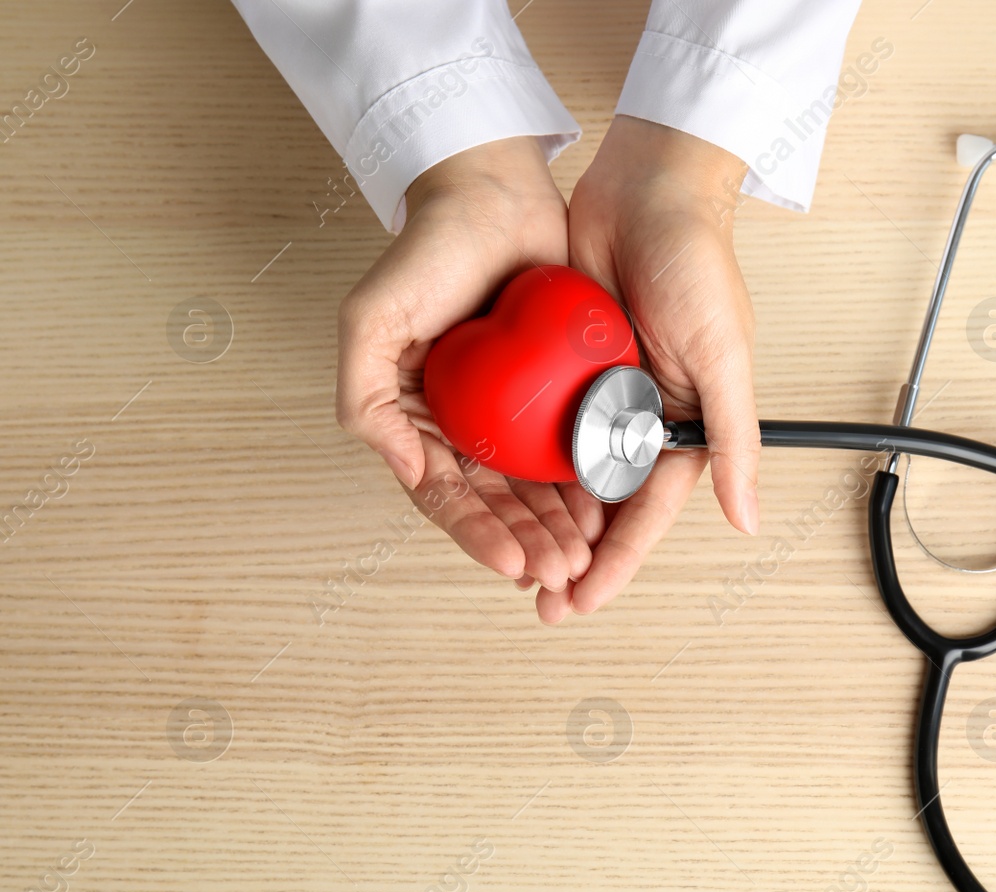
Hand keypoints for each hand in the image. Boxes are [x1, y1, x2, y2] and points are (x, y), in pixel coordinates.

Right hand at [337, 137, 594, 593]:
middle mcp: (463, 424)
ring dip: (560, 527)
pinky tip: (607, 506)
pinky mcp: (556, 390)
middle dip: (528, 543)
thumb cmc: (426, 251)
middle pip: (496, 504)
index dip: (477, 534)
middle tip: (560, 570)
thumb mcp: (370, 320)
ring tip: (585, 555)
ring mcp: (512, 411)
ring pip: (537, 488)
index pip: (444, 495)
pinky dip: (588, 482)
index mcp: (416, 419)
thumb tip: (405, 472)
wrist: (495, 194)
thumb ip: (364, 399)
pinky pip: (574, 447)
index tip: (512, 562)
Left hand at [545, 116, 758, 622]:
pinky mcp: (561, 364)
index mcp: (682, 426)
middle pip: (602, 507)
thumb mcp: (723, 355)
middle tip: (538, 598)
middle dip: (574, 556)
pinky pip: (536, 423)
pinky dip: (519, 460)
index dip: (616, 563)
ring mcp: (597, 394)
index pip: (645, 513)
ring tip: (511, 561)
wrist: (646, 188)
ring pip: (565, 476)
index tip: (580, 601)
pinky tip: (492, 490)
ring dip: (542, 520)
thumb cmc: (699, 262)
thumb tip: (745, 519)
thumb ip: (731, 437)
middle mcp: (638, 418)